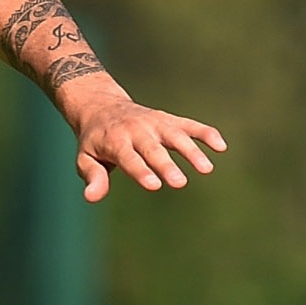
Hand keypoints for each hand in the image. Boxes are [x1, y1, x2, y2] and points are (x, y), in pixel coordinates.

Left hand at [73, 95, 225, 200]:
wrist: (102, 106)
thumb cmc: (94, 141)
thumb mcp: (84, 158)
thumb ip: (92, 177)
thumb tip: (90, 197)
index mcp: (115, 141)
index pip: (129, 158)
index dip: (141, 172)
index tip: (154, 186)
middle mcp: (137, 130)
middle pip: (154, 149)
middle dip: (167, 165)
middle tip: (180, 183)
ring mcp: (155, 123)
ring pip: (175, 136)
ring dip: (192, 151)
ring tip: (206, 169)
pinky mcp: (169, 120)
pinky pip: (190, 125)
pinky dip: (205, 133)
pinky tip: (221, 147)